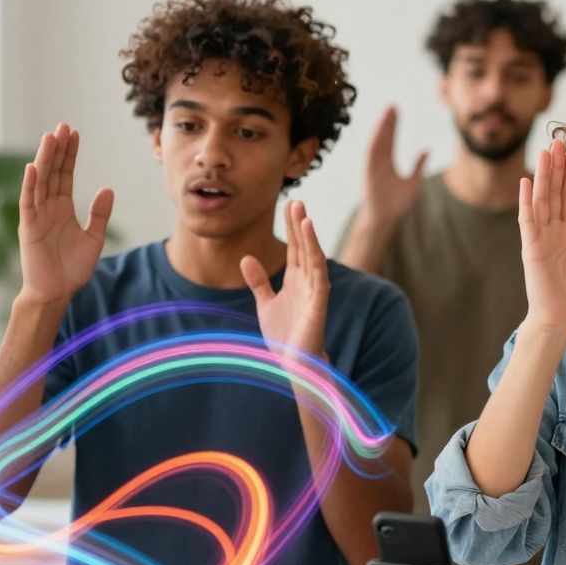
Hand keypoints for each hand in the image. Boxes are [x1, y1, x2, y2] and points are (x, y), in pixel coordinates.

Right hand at [17, 123, 113, 302]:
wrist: (58, 291)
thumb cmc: (73, 267)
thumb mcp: (94, 237)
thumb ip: (100, 214)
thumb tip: (107, 188)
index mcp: (63, 208)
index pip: (66, 174)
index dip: (70, 155)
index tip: (74, 134)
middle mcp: (48, 207)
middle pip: (53, 172)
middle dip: (58, 150)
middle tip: (64, 126)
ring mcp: (37, 215)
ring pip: (40, 181)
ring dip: (44, 159)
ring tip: (50, 137)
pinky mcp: (29, 227)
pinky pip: (29, 202)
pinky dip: (30, 185)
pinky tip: (33, 167)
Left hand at [242, 200, 329, 358]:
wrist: (295, 364)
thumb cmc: (285, 337)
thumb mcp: (265, 304)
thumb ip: (258, 282)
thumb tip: (247, 258)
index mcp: (296, 281)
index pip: (295, 248)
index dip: (292, 227)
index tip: (289, 205)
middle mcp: (307, 282)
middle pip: (304, 247)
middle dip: (300, 225)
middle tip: (296, 200)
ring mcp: (314, 291)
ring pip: (312, 256)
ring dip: (308, 235)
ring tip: (303, 213)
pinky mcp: (318, 302)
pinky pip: (318, 273)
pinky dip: (315, 254)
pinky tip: (310, 239)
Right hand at [359, 105, 427, 228]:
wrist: (384, 219)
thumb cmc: (396, 203)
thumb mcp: (413, 182)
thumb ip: (419, 166)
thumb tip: (427, 150)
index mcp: (386, 162)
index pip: (389, 139)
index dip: (392, 124)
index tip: (395, 108)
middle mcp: (377, 162)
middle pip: (382, 137)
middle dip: (386, 121)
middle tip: (392, 104)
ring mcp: (373, 167)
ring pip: (377, 144)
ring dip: (381, 129)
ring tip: (387, 114)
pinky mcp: (369, 174)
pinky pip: (372, 157)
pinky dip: (375, 144)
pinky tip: (380, 132)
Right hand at [519, 140, 565, 331]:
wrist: (562, 317)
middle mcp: (552, 231)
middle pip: (554, 192)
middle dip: (557, 168)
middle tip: (559, 142)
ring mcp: (540, 237)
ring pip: (541, 200)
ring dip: (543, 176)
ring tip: (545, 152)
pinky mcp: (531, 247)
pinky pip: (528, 220)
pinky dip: (526, 201)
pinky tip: (527, 182)